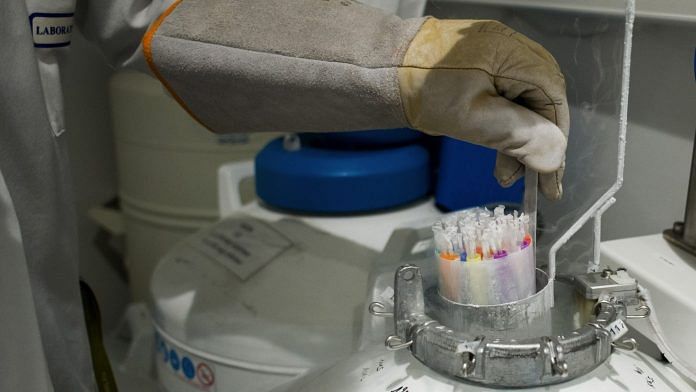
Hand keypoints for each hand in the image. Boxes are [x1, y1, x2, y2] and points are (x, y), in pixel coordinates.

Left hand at [398, 18, 568, 199]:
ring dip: (518, 140)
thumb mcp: (473, 119)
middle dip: (536, 144)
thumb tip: (553, 157)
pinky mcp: (481, 69)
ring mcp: (496, 57)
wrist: (380, 72)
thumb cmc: (421, 90)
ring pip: (523, 103)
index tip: (550, 180)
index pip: (553, 99)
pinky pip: (505, 99)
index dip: (555, 141)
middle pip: (541, 102)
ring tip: (505, 174)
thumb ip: (518, 136)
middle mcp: (510, 50)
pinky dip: (503, 127)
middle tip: (527, 181)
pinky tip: (496, 152)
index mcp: (513, 54)